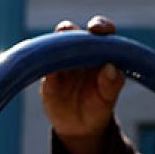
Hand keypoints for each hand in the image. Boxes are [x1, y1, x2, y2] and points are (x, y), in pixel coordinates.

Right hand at [39, 15, 125, 153]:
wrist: (79, 127)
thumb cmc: (98, 107)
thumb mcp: (107, 100)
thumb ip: (112, 84)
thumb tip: (111, 68)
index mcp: (100, 53)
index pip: (101, 31)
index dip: (100, 25)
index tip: (96, 29)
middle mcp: (79, 52)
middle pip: (72, 32)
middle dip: (68, 30)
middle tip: (66, 35)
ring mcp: (61, 62)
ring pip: (54, 46)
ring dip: (53, 46)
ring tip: (56, 56)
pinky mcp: (47, 76)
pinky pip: (42, 66)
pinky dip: (43, 65)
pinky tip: (48, 73)